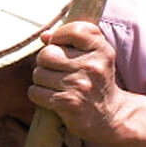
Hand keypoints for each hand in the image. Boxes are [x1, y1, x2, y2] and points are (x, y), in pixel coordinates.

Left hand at [29, 21, 129, 141]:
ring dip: (42, 81)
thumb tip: (44, 36)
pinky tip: (53, 97)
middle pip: (47, 54)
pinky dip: (39, 95)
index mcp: (102, 50)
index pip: (74, 31)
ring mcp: (80, 85)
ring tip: (56, 85)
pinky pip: (36, 92)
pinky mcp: (68, 103)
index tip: (60, 45)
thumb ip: (73, 38)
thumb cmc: (97, 80)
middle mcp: (92, 66)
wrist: (110, 115)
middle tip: (57, 70)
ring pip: (38, 73)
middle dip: (45, 62)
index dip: (59, 36)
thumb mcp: (97, 54)